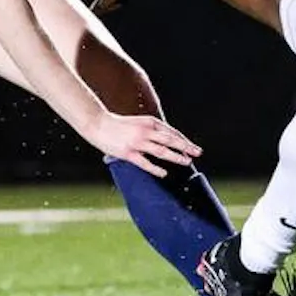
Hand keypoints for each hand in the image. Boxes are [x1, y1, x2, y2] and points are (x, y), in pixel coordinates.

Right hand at [82, 110, 201, 178]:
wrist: (97, 123)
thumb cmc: (118, 124)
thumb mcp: (138, 122)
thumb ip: (151, 129)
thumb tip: (167, 139)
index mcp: (149, 122)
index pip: (171, 132)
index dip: (183, 140)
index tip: (192, 148)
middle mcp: (145, 131)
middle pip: (170, 140)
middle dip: (186, 147)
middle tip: (198, 152)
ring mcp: (137, 142)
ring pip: (161, 151)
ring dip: (175, 157)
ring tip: (186, 162)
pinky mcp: (128, 152)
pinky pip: (145, 162)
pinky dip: (156, 168)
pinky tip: (164, 173)